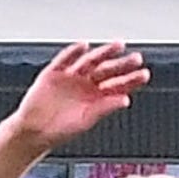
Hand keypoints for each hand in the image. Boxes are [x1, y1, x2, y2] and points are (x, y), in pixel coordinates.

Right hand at [12, 42, 149, 147]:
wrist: (34, 131)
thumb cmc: (60, 130)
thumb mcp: (87, 120)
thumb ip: (105, 108)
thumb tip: (124, 99)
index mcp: (97, 98)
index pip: (117, 85)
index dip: (131, 79)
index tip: (144, 74)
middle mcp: (86, 85)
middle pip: (107, 71)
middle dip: (122, 64)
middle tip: (137, 58)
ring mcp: (70, 77)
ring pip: (89, 62)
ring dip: (103, 53)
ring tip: (117, 46)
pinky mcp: (53, 74)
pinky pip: (64, 60)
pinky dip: (73, 53)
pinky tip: (83, 46)